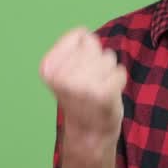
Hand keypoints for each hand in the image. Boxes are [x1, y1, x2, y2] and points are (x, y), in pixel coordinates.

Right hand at [39, 28, 126, 151]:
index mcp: (48, 67)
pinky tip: (109, 94)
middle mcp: (60, 76)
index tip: (77, 70)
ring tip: (98, 88)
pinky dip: (119, 81)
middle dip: (97, 60)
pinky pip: (120, 72)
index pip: (80, 35)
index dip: (84, 49)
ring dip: (108, 71)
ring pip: (108, 57)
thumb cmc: (80, 95)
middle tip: (89, 82)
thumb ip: (72, 46)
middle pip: (94, 45)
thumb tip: (85, 34)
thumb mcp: (64, 68)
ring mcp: (81, 86)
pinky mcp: (102, 95)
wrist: (88, 133)